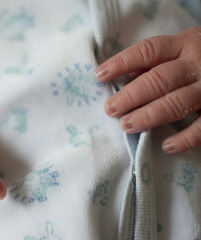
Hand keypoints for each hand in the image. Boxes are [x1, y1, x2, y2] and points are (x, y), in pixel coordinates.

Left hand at [95, 26, 200, 153]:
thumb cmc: (200, 57)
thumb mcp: (181, 48)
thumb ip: (155, 62)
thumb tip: (124, 77)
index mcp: (183, 44)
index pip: (148, 51)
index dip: (122, 62)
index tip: (100, 75)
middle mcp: (196, 64)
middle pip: (160, 79)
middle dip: (132, 95)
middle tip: (110, 109)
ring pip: (177, 102)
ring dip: (149, 115)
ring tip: (126, 125)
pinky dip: (185, 138)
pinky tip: (165, 146)